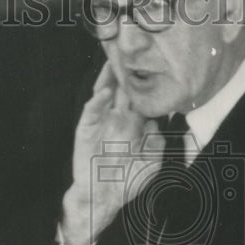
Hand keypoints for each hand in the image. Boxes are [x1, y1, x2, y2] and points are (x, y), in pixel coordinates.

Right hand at [60, 62, 159, 244]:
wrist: (102, 197)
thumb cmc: (128, 182)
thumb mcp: (152, 164)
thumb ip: (158, 142)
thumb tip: (158, 121)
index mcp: (134, 123)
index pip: (141, 96)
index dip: (147, 81)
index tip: (156, 63)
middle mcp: (118, 117)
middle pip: (123, 88)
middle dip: (127, 70)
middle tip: (132, 48)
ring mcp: (101, 121)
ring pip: (105, 92)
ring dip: (109, 76)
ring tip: (114, 59)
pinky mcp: (86, 129)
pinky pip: (92, 111)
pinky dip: (98, 101)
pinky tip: (105, 92)